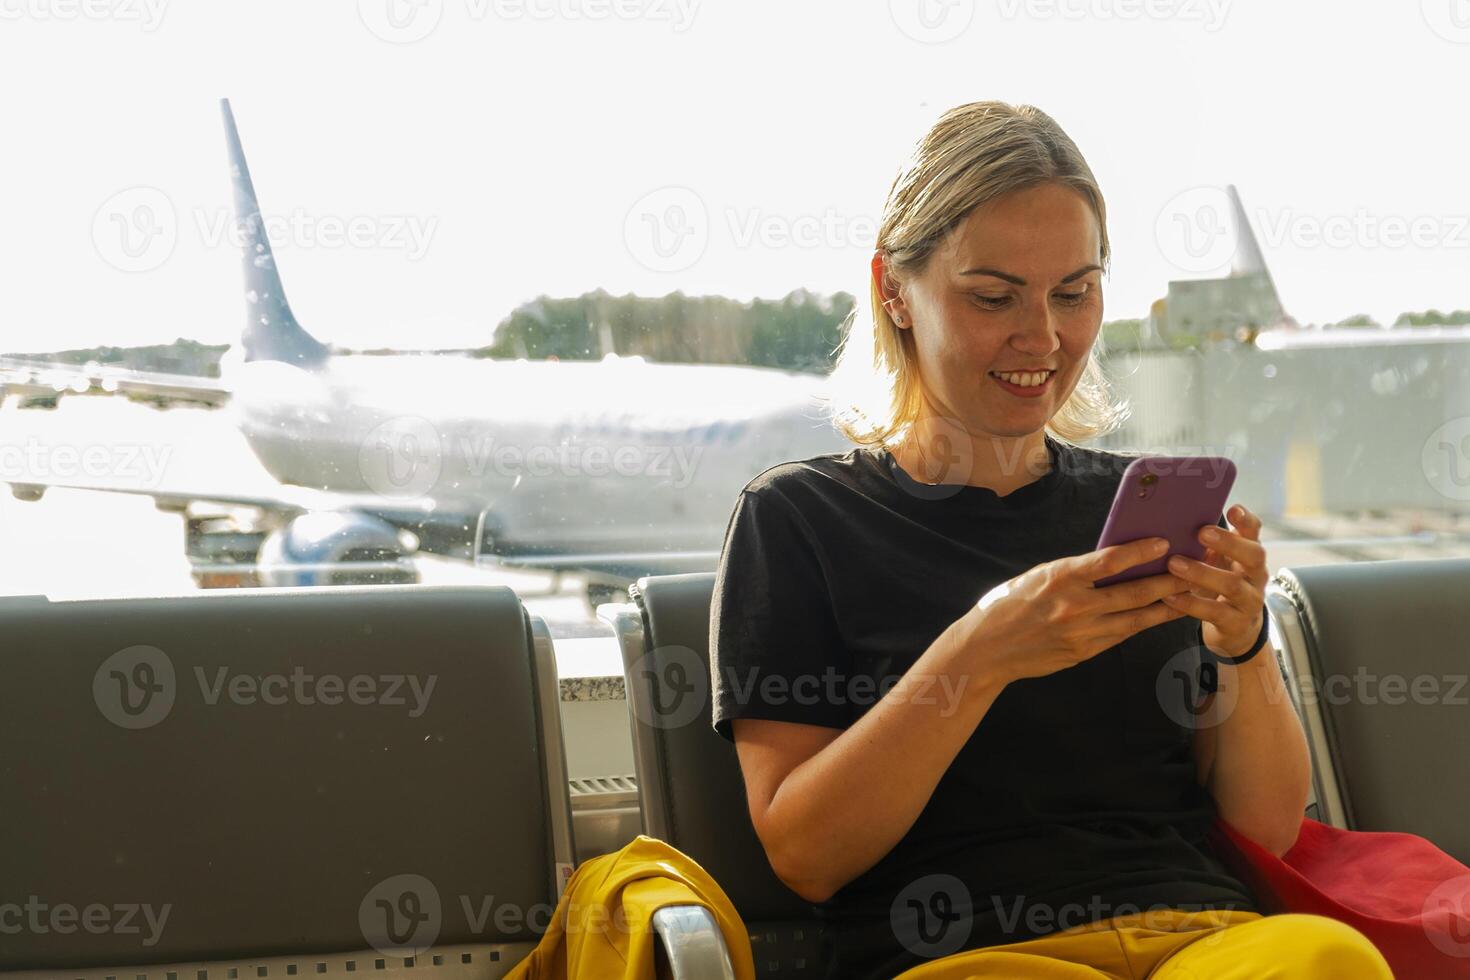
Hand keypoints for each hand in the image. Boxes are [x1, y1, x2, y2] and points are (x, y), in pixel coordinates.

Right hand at [957, 536, 1193, 685]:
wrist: (988, 649)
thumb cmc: (1010, 604)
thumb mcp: (1039, 576)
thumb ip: (1075, 571)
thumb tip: (1113, 561)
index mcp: (1060, 578)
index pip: (1109, 560)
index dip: (1140, 551)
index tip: (1164, 543)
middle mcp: (1075, 606)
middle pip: (1133, 593)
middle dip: (1168, 581)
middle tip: (1195, 570)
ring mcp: (1082, 633)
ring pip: (1136, 619)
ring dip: (1166, 607)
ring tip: (1190, 595)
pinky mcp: (1084, 652)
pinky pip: (1121, 635)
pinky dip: (1142, 624)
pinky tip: (1159, 616)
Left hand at [1161, 504, 1268, 658]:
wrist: (1237, 628)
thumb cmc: (1220, 584)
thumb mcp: (1219, 562)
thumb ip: (1207, 543)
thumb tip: (1172, 518)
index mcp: (1250, 554)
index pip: (1255, 532)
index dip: (1246, 521)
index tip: (1232, 508)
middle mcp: (1256, 575)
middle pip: (1253, 555)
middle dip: (1229, 543)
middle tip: (1201, 532)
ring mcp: (1249, 600)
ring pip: (1232, 585)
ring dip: (1202, 573)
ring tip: (1175, 564)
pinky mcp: (1236, 623)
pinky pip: (1214, 612)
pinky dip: (1191, 603)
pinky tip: (1170, 596)